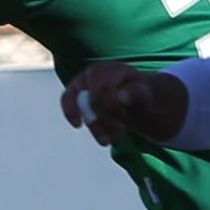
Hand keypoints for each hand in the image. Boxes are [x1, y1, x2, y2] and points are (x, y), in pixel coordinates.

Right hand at [64, 61, 186, 145]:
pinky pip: (66, 98)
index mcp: (115, 69)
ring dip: (92, 124)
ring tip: (106, 140)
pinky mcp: (74, 89)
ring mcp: (83, 78)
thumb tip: (120, 98)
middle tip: (117, 136)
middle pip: (93, 99)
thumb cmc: (138, 94)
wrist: (131, 94)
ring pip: (80, 103)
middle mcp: (96, 70)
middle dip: (103, 121)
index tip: (121, 126)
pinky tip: (78, 125)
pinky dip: (70, 113)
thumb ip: (134, 94)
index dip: (110, 111)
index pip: (106, 91)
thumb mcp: (143, 94)